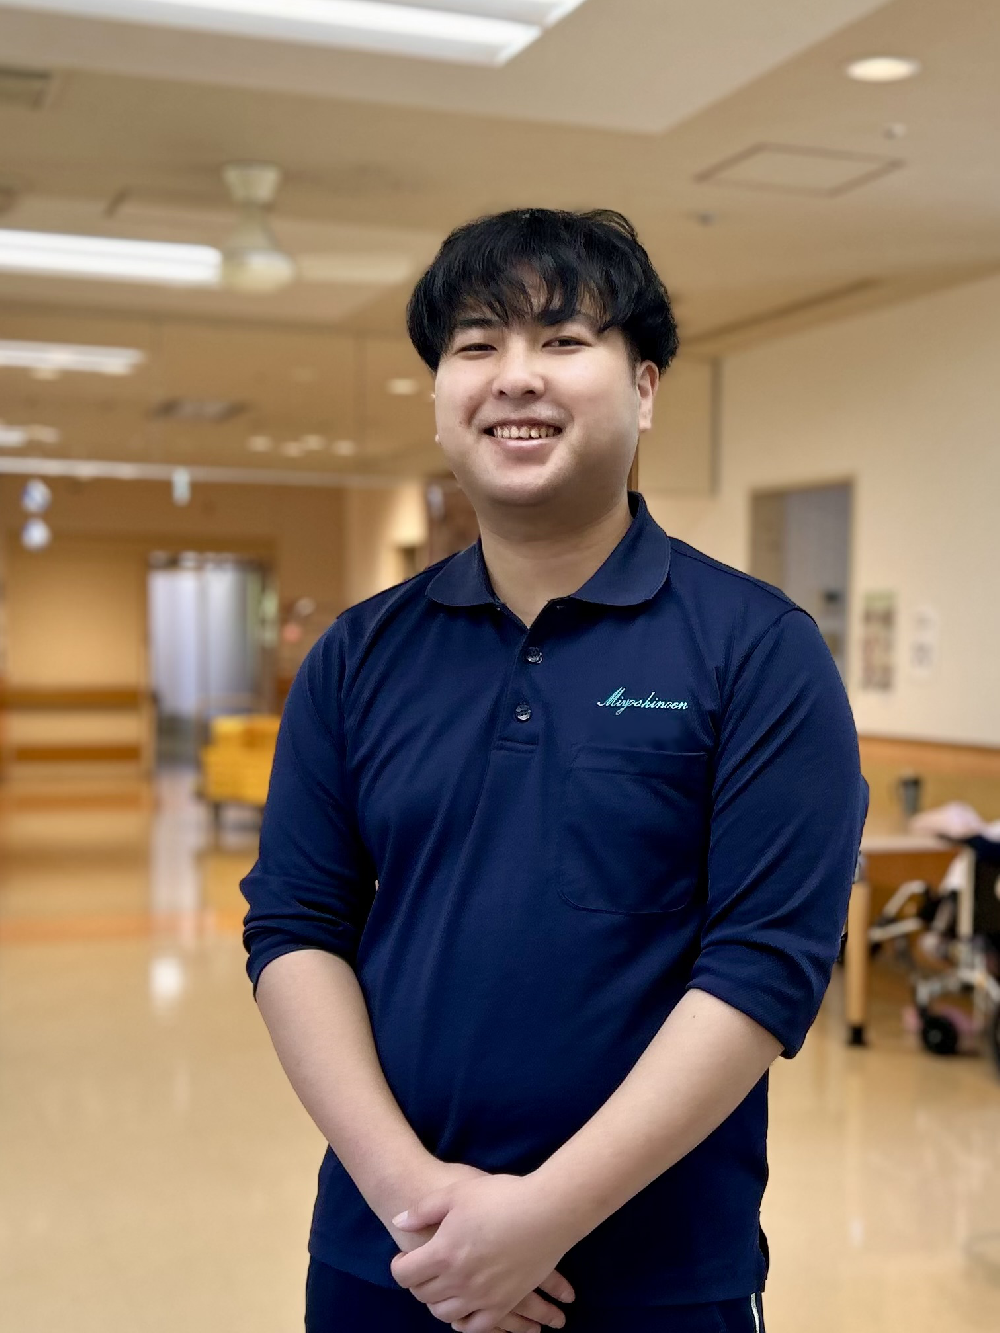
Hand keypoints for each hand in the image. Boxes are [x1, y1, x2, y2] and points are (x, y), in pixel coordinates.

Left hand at [390, 1173, 576, 1332]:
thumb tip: (399, 1222)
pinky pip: (477, 1326)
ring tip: (442, 1287)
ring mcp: (482, 1296)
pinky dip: (464, 1323)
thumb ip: (423, 1210)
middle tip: (423, 1270)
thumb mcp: (457, 1192)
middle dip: (417, 1284)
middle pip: (424, 1295)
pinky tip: (463, 1312)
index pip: (405, 1275)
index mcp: (443, 1253)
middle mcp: (459, 1280)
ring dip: (437, 1303)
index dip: (399, 1267)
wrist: (547, 1211)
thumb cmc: (500, 1196)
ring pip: (446, 1314)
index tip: (405, 1259)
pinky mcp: (504, 1303)